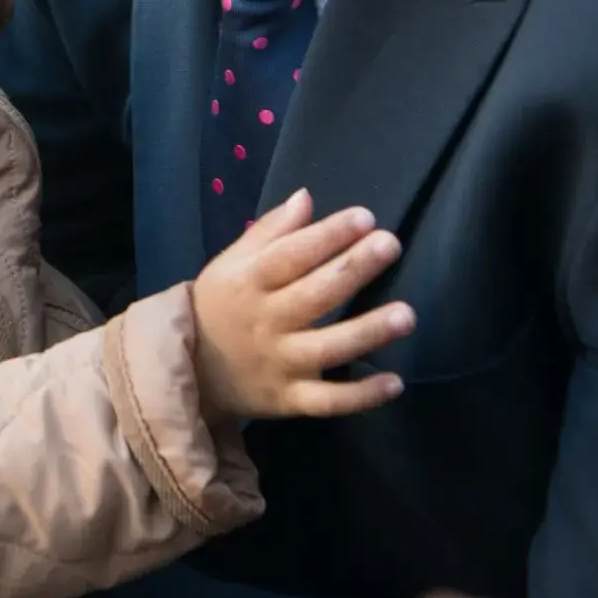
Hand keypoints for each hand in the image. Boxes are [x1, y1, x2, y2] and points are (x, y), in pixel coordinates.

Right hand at [192, 188, 411, 419]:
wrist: (190, 370)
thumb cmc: (220, 306)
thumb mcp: (230, 263)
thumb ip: (270, 231)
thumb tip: (306, 197)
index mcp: (248, 283)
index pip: (289, 256)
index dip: (326, 236)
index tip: (365, 217)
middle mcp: (265, 322)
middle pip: (314, 295)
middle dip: (353, 269)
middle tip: (391, 245)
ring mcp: (279, 363)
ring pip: (327, 348)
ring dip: (367, 331)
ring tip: (407, 314)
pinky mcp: (289, 399)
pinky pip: (328, 400)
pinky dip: (361, 396)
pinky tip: (396, 382)